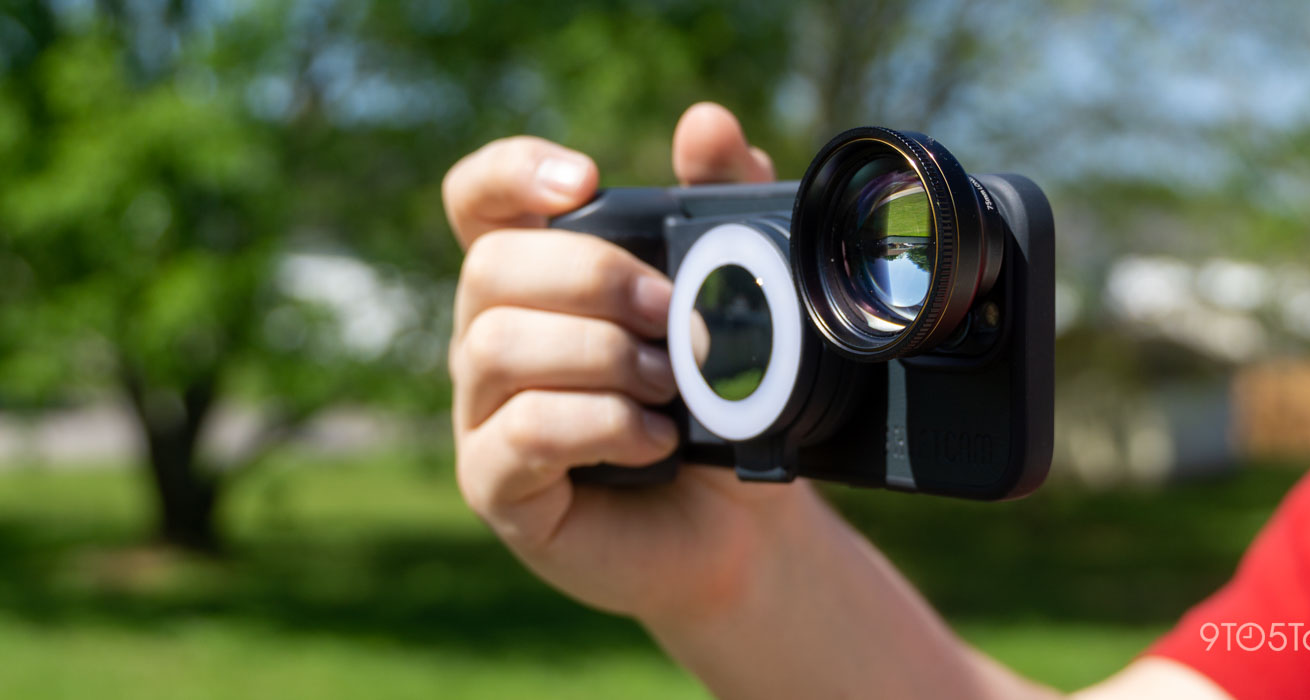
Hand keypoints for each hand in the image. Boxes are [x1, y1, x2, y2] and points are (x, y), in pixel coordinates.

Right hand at [443, 103, 817, 621]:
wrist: (741, 522)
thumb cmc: (726, 402)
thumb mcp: (739, 296)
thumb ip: (725, 205)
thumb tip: (704, 122)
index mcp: (535, 279)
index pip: (476, 201)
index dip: (509, 173)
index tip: (584, 179)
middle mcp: (491, 337)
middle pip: (489, 268)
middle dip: (590, 278)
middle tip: (671, 312)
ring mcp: (484, 413)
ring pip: (494, 347)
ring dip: (599, 356)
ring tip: (672, 386)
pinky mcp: (497, 485)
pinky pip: (518, 434)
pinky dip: (597, 426)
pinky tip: (655, 440)